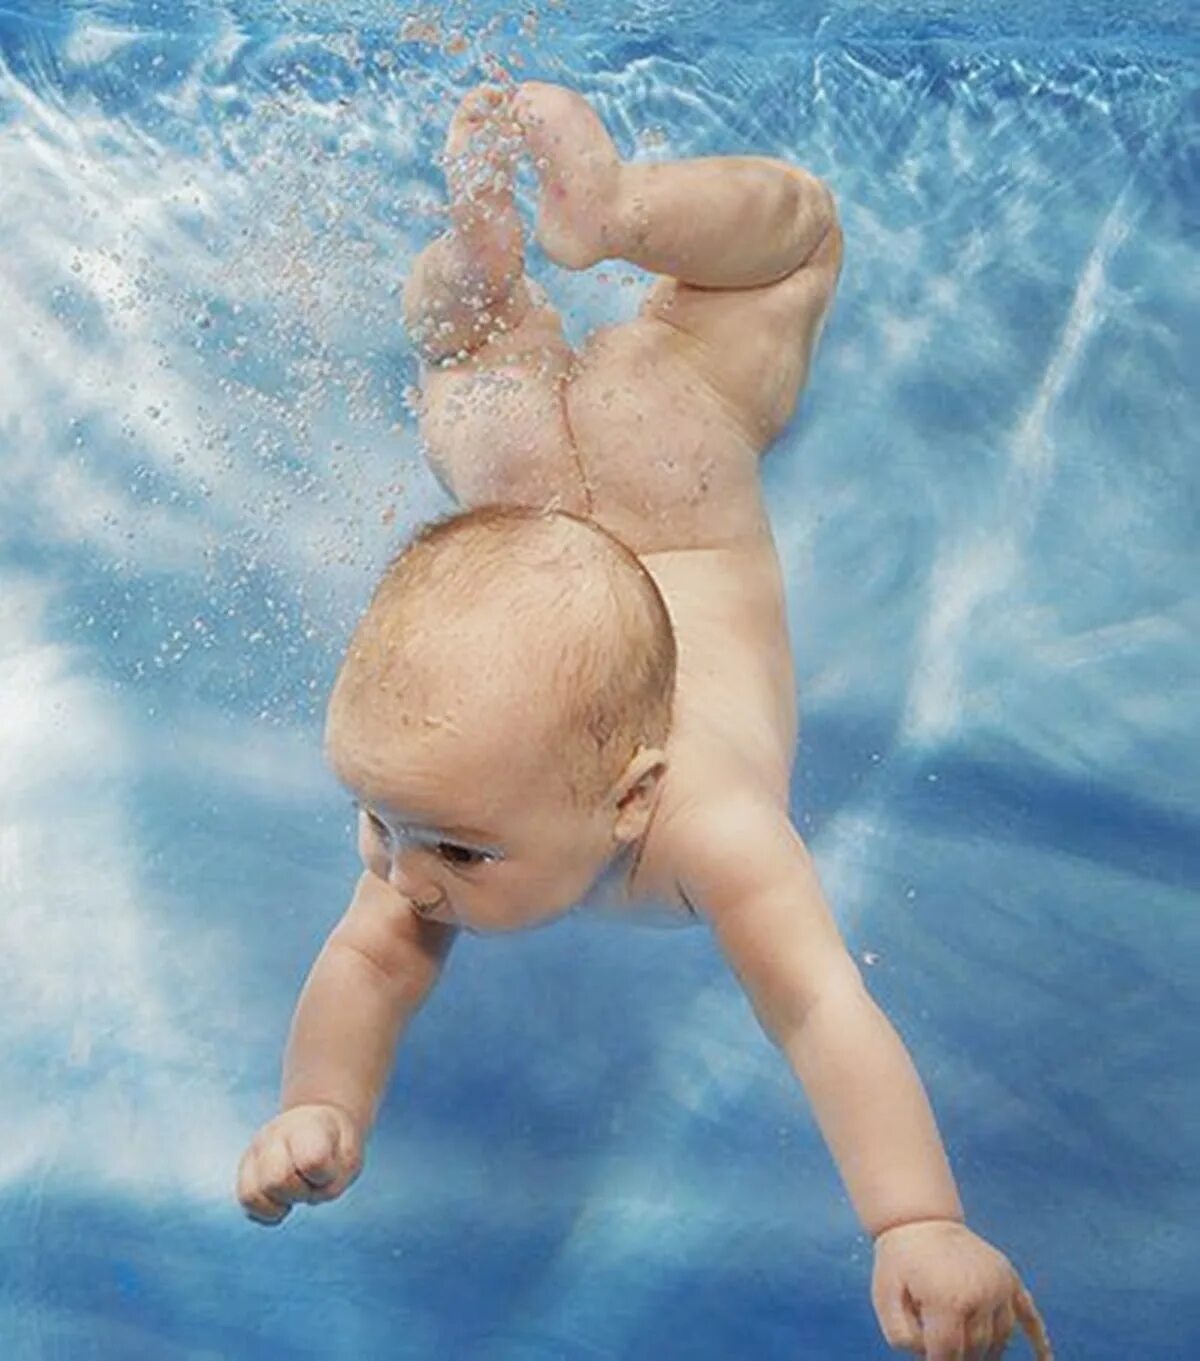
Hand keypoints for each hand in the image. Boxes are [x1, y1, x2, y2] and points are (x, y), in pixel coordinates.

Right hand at [236, 1103, 363, 1225]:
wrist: (317, 1123)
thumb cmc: (336, 1145)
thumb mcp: (350, 1159)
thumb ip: (332, 1182)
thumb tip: (301, 1199)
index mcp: (307, 1126)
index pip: (312, 1161)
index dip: (324, 1177)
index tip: (329, 1169)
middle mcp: (274, 1134)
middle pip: (276, 1181)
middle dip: (300, 1192)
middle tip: (311, 1181)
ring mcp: (254, 1150)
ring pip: (252, 1195)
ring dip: (280, 1203)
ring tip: (296, 1187)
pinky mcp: (244, 1168)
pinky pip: (246, 1204)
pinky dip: (267, 1211)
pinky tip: (283, 1199)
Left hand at [872, 1220, 1051, 1359]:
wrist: (919, 1219)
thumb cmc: (900, 1261)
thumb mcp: (884, 1298)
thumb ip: (903, 1338)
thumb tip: (930, 1356)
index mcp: (948, 1298)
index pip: (949, 1354)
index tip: (929, 1357)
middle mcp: (981, 1292)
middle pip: (975, 1349)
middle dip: (956, 1353)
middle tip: (938, 1338)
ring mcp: (1000, 1285)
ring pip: (1000, 1338)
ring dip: (984, 1350)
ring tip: (965, 1345)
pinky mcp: (1010, 1279)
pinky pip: (1030, 1314)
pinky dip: (1039, 1340)